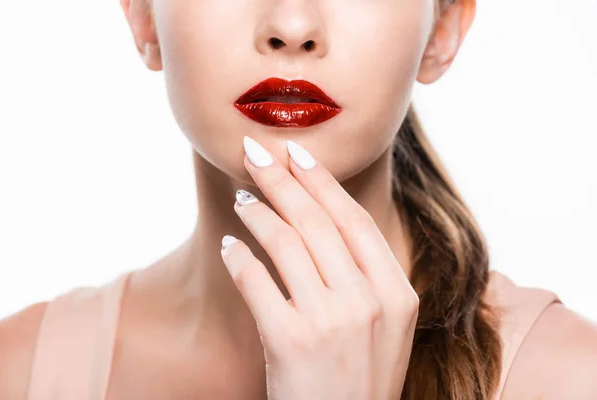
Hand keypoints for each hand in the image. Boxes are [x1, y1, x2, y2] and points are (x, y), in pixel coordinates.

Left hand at [220, 136, 418, 399]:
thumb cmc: (359, 380)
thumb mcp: (385, 327)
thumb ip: (366, 276)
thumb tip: (319, 220)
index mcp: (397, 294)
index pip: (355, 220)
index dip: (323, 182)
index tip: (298, 153)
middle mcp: (369, 302)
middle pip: (319, 222)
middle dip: (284, 180)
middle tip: (257, 153)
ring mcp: (332, 322)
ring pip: (287, 244)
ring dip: (259, 212)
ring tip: (243, 196)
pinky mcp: (291, 342)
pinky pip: (257, 283)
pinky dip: (240, 258)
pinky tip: (231, 245)